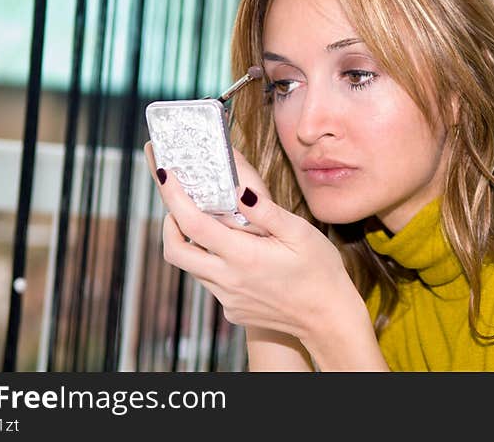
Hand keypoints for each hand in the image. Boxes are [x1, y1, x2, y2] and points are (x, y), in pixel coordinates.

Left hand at [143, 141, 357, 341]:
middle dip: (168, 222)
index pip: (193, 223)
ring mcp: (228, 298)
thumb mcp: (300, 233)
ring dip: (191, 242)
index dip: (173, 196)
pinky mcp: (232, 309)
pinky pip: (210, 282)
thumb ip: (265, 211)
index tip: (165, 174)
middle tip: (179, 202)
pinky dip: (212, 262)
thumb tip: (239, 189)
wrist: (328, 319)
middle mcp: (228, 280)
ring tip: (210, 222)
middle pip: (174, 250)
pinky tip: (236, 253)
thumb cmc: (319, 271)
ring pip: (192, 267)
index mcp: (243, 256)